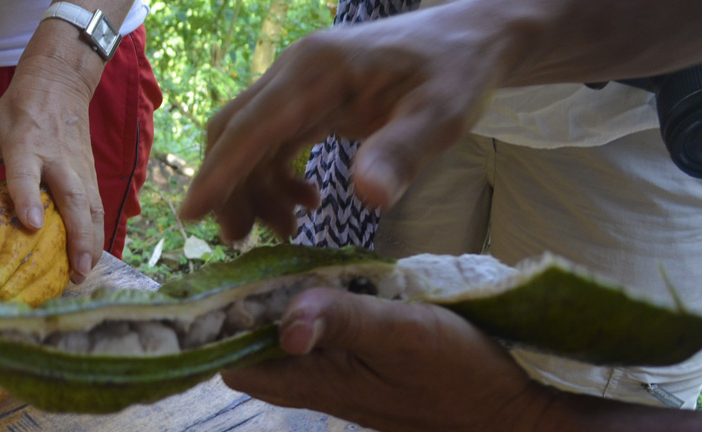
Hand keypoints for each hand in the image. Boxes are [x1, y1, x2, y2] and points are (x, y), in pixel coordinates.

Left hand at [0, 56, 103, 282]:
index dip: (29, 199)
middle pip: (72, 197)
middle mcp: (56, 158)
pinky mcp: (91, 172)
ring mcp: (79, 165)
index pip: (26, 173)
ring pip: (92, 206)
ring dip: (92, 240)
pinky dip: (97, 233)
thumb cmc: (17, 112)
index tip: (33, 225)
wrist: (59, 82)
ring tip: (85, 273)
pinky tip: (92, 257)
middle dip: (76, 234)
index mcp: (24, 144)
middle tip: (75, 269)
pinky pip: (97, 206)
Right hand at [178, 3, 524, 240]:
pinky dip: (277, 180)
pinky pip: (274, 144)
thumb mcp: (440, 115)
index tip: (191, 214)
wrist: (470, 38)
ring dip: (256, 191)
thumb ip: (401, 153)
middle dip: (229, 188)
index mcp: (316, 71)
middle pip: (235, 132)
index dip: (218, 172)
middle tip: (240, 241)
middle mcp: (295, 73)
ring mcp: (298, 87)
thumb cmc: (456, 72)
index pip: (250, 126)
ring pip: (250, 143)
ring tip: (285, 234)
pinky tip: (306, 207)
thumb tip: (368, 198)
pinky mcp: (309, 102)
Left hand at [221, 288, 553, 431]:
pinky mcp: (358, 368)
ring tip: (283, 261)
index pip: (234, 361)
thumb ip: (343, 322)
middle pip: (252, 348)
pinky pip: (317, 338)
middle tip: (253, 257)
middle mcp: (315, 385)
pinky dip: (311, 309)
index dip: (218, 326)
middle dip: (245, 307)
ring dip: (279, 304)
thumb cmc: (459, 374)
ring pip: (283, 341)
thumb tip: (283, 324)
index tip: (218, 279)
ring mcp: (336, 377)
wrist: (510, 413)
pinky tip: (325, 281)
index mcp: (313, 382)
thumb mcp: (403, 335)